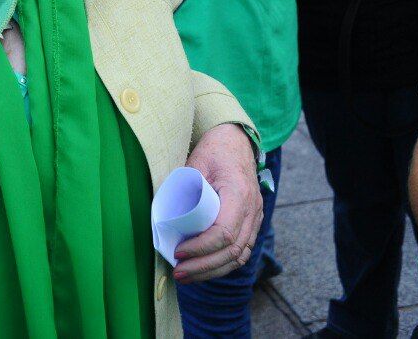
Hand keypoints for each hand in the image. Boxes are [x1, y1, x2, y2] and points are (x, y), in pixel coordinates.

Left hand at [176, 124, 262, 282]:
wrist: (235, 142)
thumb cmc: (214, 150)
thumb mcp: (196, 163)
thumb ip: (183, 188)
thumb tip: (162, 218)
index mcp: (239, 193)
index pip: (224, 232)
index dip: (201, 247)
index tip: (178, 251)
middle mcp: (253, 209)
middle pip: (233, 251)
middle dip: (204, 267)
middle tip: (178, 272)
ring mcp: (256, 217)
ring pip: (239, 256)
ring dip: (212, 271)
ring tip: (186, 276)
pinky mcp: (252, 223)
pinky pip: (241, 251)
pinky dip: (222, 264)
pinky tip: (203, 269)